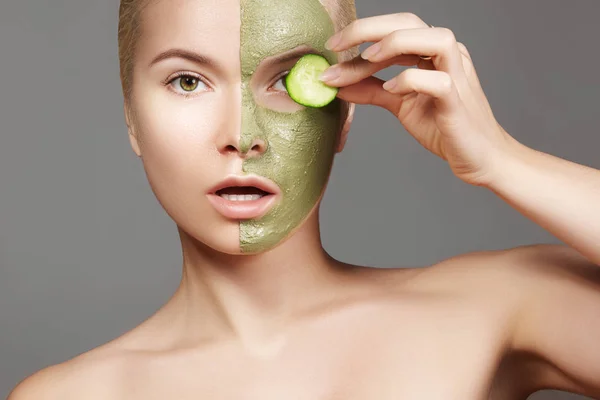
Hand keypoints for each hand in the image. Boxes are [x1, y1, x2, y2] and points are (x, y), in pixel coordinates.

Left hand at [320, 13, 518, 186]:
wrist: (479, 158)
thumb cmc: (443, 127)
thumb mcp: (399, 104)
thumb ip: (370, 90)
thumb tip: (335, 82)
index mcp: (433, 53)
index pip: (396, 26)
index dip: (362, 30)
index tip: (331, 46)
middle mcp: (448, 57)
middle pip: (411, 22)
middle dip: (369, 29)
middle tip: (336, 46)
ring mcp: (458, 76)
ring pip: (435, 39)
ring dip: (395, 44)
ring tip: (366, 59)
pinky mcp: (459, 102)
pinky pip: (440, 81)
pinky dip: (412, 80)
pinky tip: (392, 89)